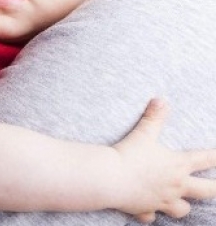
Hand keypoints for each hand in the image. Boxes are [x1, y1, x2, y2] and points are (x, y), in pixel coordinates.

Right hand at [113, 98, 215, 221]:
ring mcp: (161, 200)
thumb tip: (160, 100)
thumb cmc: (128, 155)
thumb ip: (153, 117)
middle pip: (206, 191)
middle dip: (215, 187)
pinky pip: (152, 216)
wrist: (109, 178)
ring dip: (183, 206)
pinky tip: (147, 209)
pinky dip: (151, 213)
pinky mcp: (145, 209)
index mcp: (177, 165)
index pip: (207, 159)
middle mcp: (175, 186)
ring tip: (181, 201)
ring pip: (182, 210)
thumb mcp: (143, 133)